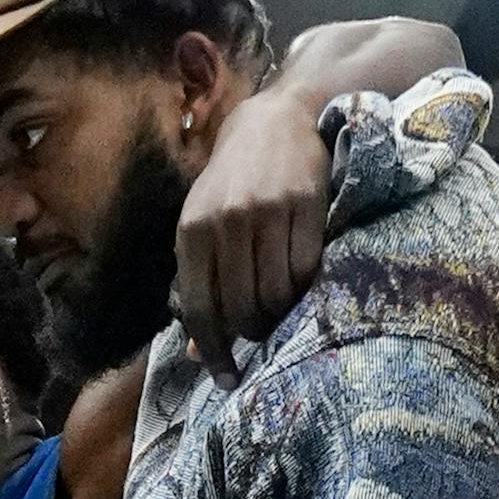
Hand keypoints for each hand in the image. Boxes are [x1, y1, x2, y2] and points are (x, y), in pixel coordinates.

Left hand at [174, 85, 330, 390]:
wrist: (276, 120)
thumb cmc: (232, 183)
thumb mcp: (202, 225)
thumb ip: (198, 283)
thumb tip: (196, 352)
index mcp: (192, 230)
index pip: (199, 309)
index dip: (212, 351)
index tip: (226, 379)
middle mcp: (226, 221)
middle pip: (240, 308)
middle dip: (250, 336)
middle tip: (259, 340)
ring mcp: (267, 211)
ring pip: (276, 294)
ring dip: (279, 318)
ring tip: (279, 315)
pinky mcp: (305, 204)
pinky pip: (306, 271)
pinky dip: (303, 292)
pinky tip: (299, 290)